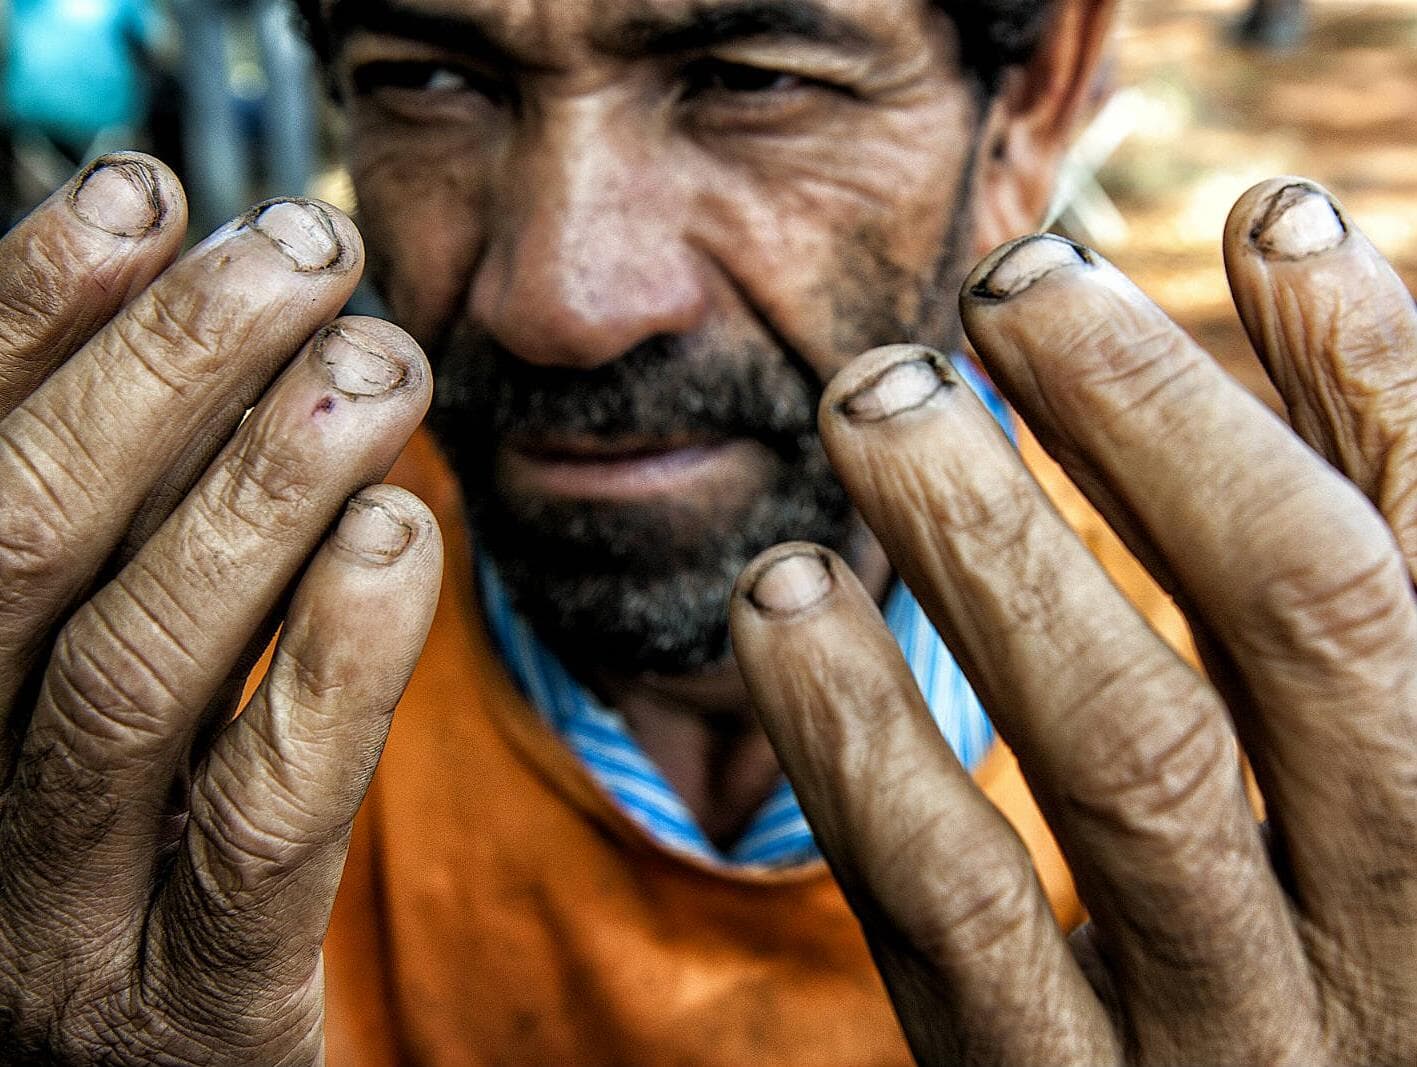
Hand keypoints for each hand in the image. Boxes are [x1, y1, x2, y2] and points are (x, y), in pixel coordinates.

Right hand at [0, 155, 441, 1063]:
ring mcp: (45, 922)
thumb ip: (129, 536)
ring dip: (257, 487)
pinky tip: (404, 532)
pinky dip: (332, 659)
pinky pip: (258, 823)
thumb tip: (177, 327)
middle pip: (23, 544)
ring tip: (377, 360)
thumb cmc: (149, 847)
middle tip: (306, 253)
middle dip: (165, 368)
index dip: (30, 313)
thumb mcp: (110, 675)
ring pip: (131, 672)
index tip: (144, 193)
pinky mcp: (188, 1010)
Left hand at [731, 178, 1416, 1063]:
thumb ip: (1345, 596)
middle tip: (1012, 280)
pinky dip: (859, 734)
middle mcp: (1404, 936)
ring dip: (990, 541)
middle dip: (1159, 417)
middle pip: (1308, 621)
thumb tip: (1312, 290)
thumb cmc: (1316, 976)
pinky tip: (784, 596)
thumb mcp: (1367, 797)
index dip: (1369, 370)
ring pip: (1129, 751)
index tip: (1265, 215)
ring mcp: (1235, 1033)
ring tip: (872, 395)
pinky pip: (956, 907)